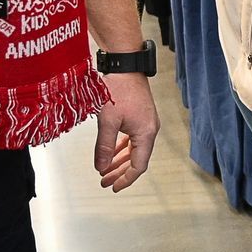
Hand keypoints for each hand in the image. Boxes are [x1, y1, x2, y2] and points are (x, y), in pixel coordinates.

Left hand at [94, 71, 158, 191]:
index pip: (139, 165)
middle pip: (136, 159)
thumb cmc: (118, 89)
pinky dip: (122, 147)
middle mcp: (149, 129)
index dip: (125, 179)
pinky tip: (112, 152)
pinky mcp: (140, 116)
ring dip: (119, 160)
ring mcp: (146, 122)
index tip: (112, 187)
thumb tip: (101, 167)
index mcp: (146, 133)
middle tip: (104, 182)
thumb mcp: (108, 121)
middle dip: (119, 172)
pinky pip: (132, 138)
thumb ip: (105, 147)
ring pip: (134, 149)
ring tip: (105, 170)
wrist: (125, 65)